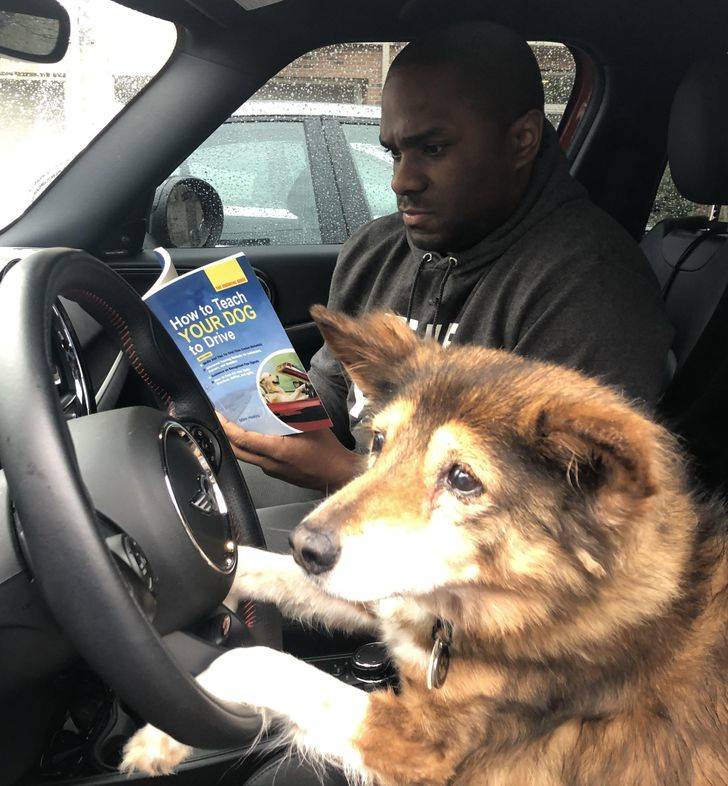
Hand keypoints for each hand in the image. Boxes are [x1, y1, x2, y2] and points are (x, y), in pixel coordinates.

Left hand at [218, 414, 363, 490]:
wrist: (337, 474)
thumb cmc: (327, 451)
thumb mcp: (313, 425)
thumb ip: (297, 411)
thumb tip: (285, 395)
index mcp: (277, 450)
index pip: (243, 439)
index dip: (227, 427)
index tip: (219, 414)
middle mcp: (270, 463)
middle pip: (237, 451)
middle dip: (225, 434)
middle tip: (221, 417)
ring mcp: (272, 470)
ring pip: (246, 456)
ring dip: (238, 441)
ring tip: (235, 422)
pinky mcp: (277, 472)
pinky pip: (257, 458)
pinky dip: (251, 446)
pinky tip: (256, 434)